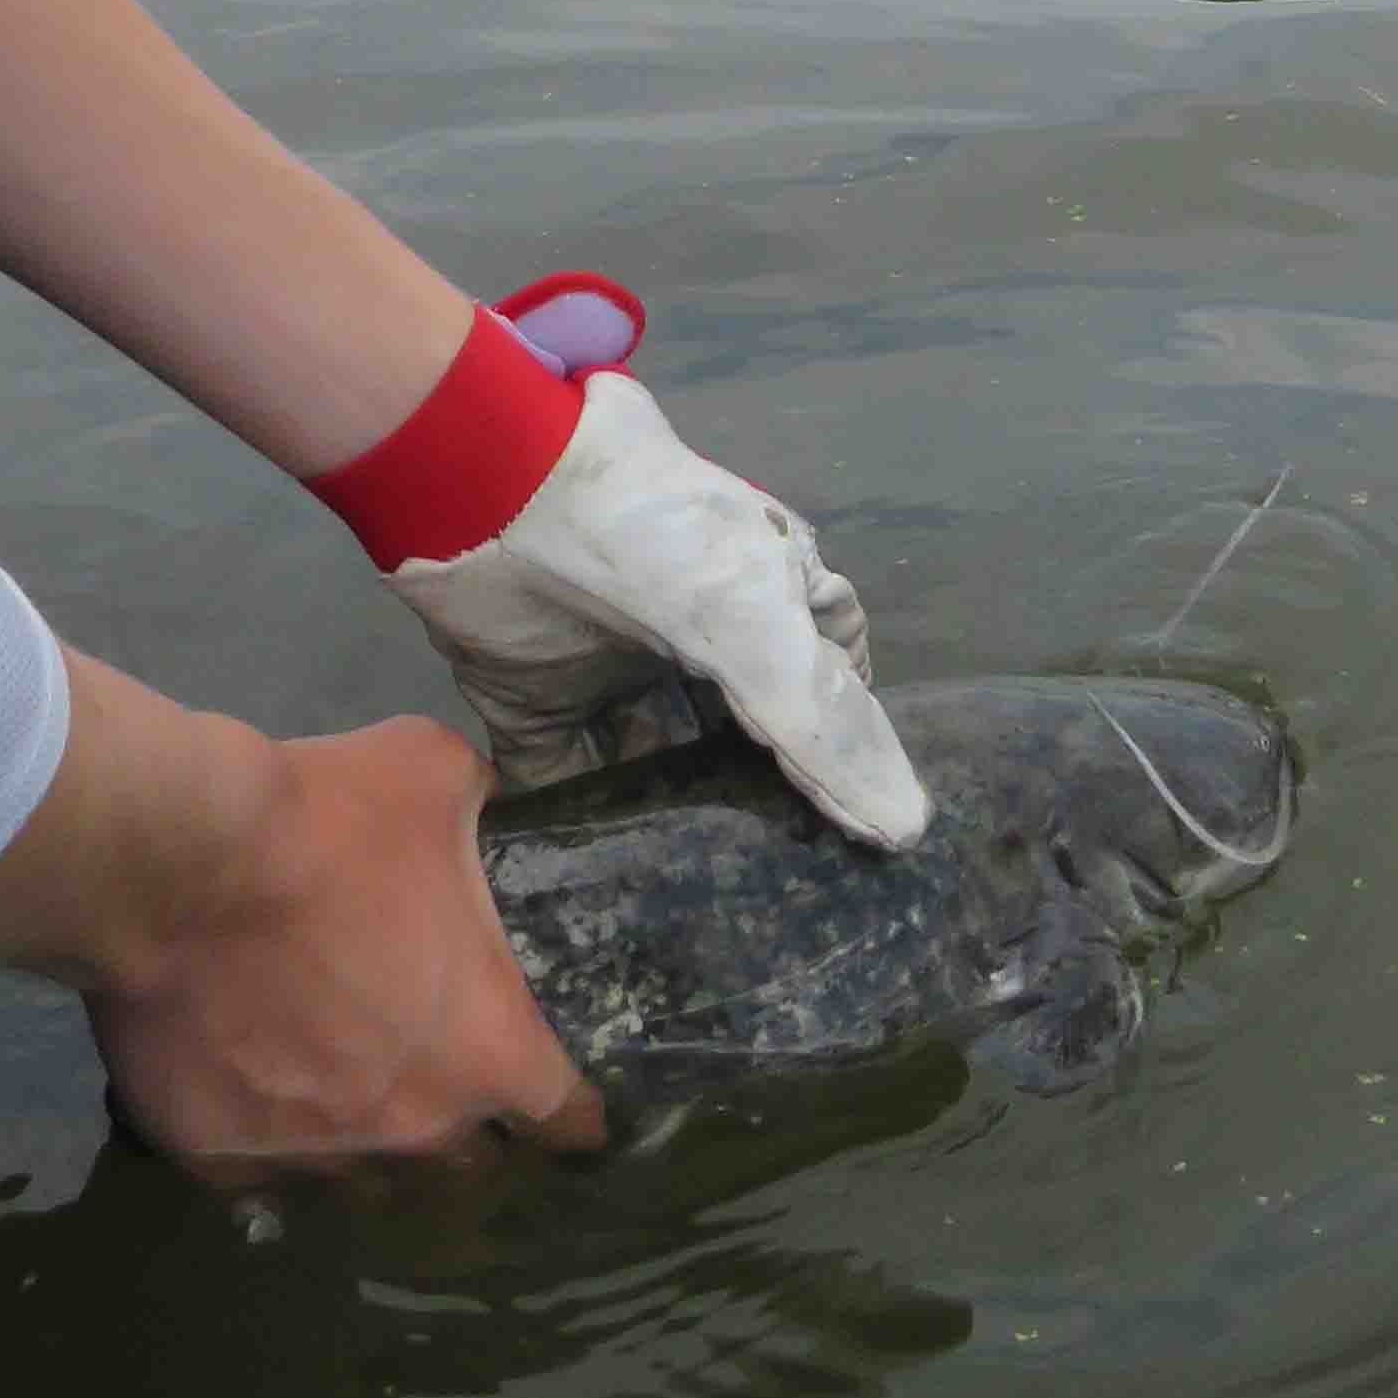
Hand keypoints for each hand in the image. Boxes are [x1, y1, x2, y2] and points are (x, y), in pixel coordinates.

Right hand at [90, 715, 606, 1173]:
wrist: (174, 865)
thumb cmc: (323, 822)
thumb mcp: (431, 769)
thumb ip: (473, 802)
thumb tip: (475, 799)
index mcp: (486, 1049)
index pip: (563, 1117)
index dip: (572, 1110)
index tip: (570, 1105)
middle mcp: (412, 1128)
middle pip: (465, 1161)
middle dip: (462, 1121)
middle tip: (437, 1064)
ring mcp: (315, 1155)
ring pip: (365, 1177)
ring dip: (366, 1136)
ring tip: (340, 1081)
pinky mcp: (224, 1160)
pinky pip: (265, 1172)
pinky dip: (268, 1137)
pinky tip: (252, 1089)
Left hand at [316, 281, 928, 851]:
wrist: (490, 485)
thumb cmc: (647, 538)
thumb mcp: (754, 620)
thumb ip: (823, 727)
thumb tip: (906, 830)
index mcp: (759, 598)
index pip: (827, 689)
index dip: (848, 756)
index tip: (862, 841)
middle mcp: (690, 637)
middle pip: (740, 741)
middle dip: (759, 806)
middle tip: (783, 894)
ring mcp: (609, 669)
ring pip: (656, 767)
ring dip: (673, 825)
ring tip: (702, 912)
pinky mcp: (533, 700)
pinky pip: (565, 779)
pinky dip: (580, 824)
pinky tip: (604, 887)